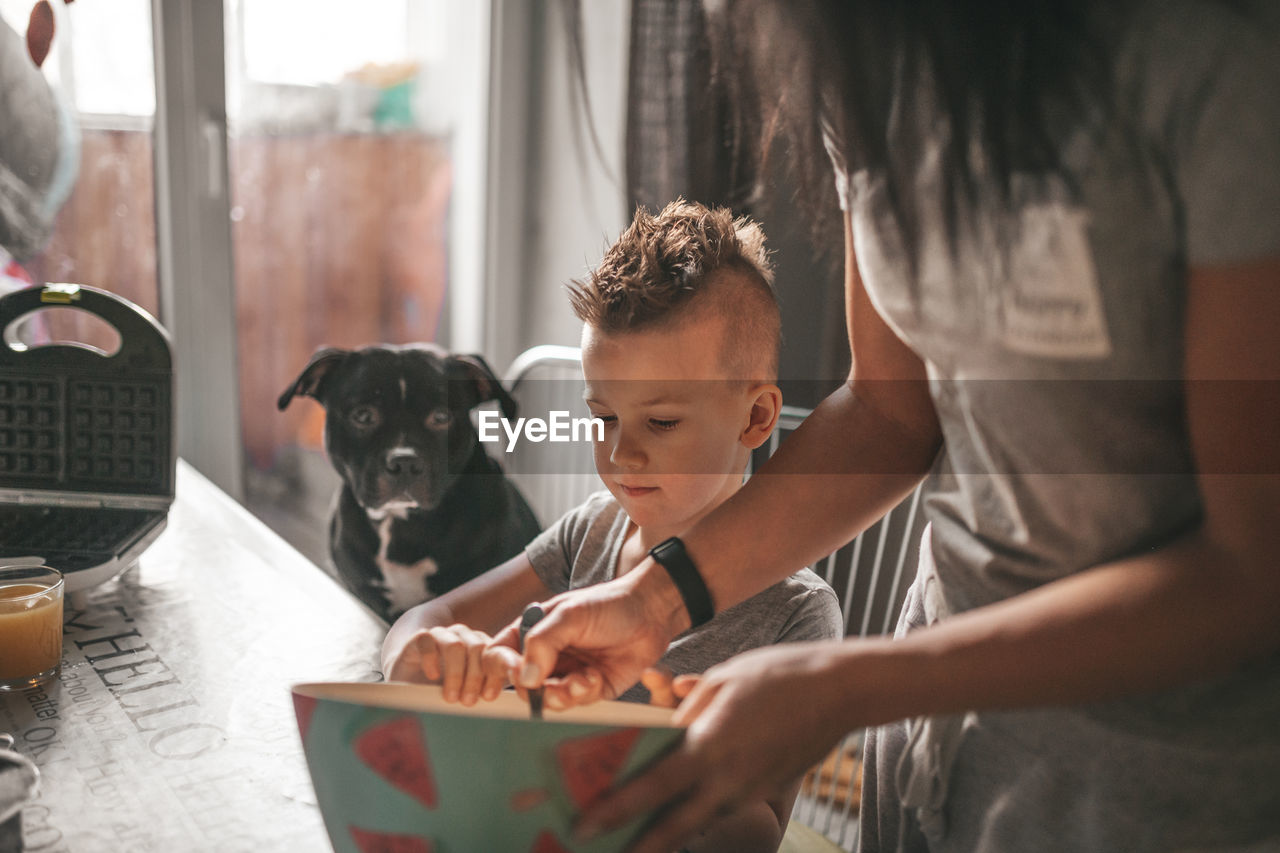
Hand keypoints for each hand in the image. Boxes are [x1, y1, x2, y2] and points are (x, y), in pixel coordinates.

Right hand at [385, 624, 520, 704]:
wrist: (410, 681)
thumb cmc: (444, 690)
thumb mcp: (469, 692)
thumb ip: (488, 690)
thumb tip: (511, 701)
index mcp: (483, 649)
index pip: (497, 654)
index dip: (495, 673)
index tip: (490, 696)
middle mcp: (465, 638)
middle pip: (478, 648)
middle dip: (474, 677)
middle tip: (468, 701)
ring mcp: (443, 635)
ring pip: (456, 646)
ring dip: (455, 674)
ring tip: (450, 697)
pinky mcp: (421, 637)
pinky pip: (428, 641)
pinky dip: (431, 659)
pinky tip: (432, 676)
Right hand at [500, 566, 685, 708]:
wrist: (651, 613)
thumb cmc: (609, 604)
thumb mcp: (571, 614)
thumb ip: (543, 641)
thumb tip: (525, 678)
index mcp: (532, 631)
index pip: (498, 654)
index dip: (499, 668)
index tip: (515, 672)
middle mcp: (546, 655)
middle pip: (522, 685)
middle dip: (539, 690)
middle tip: (557, 684)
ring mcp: (566, 673)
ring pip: (547, 700)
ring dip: (564, 695)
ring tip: (585, 679)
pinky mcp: (589, 688)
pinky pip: (575, 704)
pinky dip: (584, 694)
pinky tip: (597, 677)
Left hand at [575, 642, 852, 852]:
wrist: (841, 691)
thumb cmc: (778, 675)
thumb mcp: (722, 680)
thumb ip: (686, 709)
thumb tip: (662, 726)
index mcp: (708, 747)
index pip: (650, 788)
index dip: (612, 810)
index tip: (582, 825)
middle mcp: (727, 779)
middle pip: (671, 827)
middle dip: (633, 844)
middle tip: (597, 847)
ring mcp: (748, 791)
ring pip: (695, 820)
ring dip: (663, 832)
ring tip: (630, 837)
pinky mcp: (763, 790)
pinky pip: (719, 806)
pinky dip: (694, 812)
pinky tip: (677, 808)